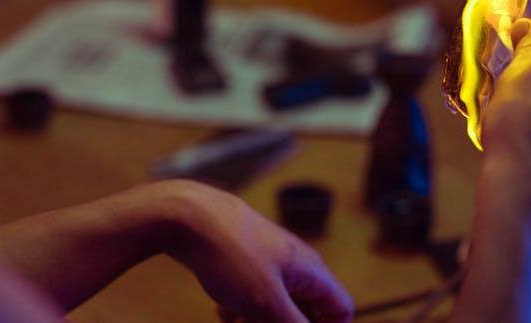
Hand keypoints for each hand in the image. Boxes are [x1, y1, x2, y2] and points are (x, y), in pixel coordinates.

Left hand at [163, 180, 351, 322]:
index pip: (341, 308)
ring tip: (234, 321)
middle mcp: (296, 266)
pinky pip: (254, 297)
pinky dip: (242, 310)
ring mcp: (270, 263)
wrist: (189, 219)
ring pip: (276, 308)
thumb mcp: (266, 303)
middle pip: (305, 312)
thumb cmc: (232, 255)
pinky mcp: (246, 264)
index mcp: (311, 271)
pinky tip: (222, 311)